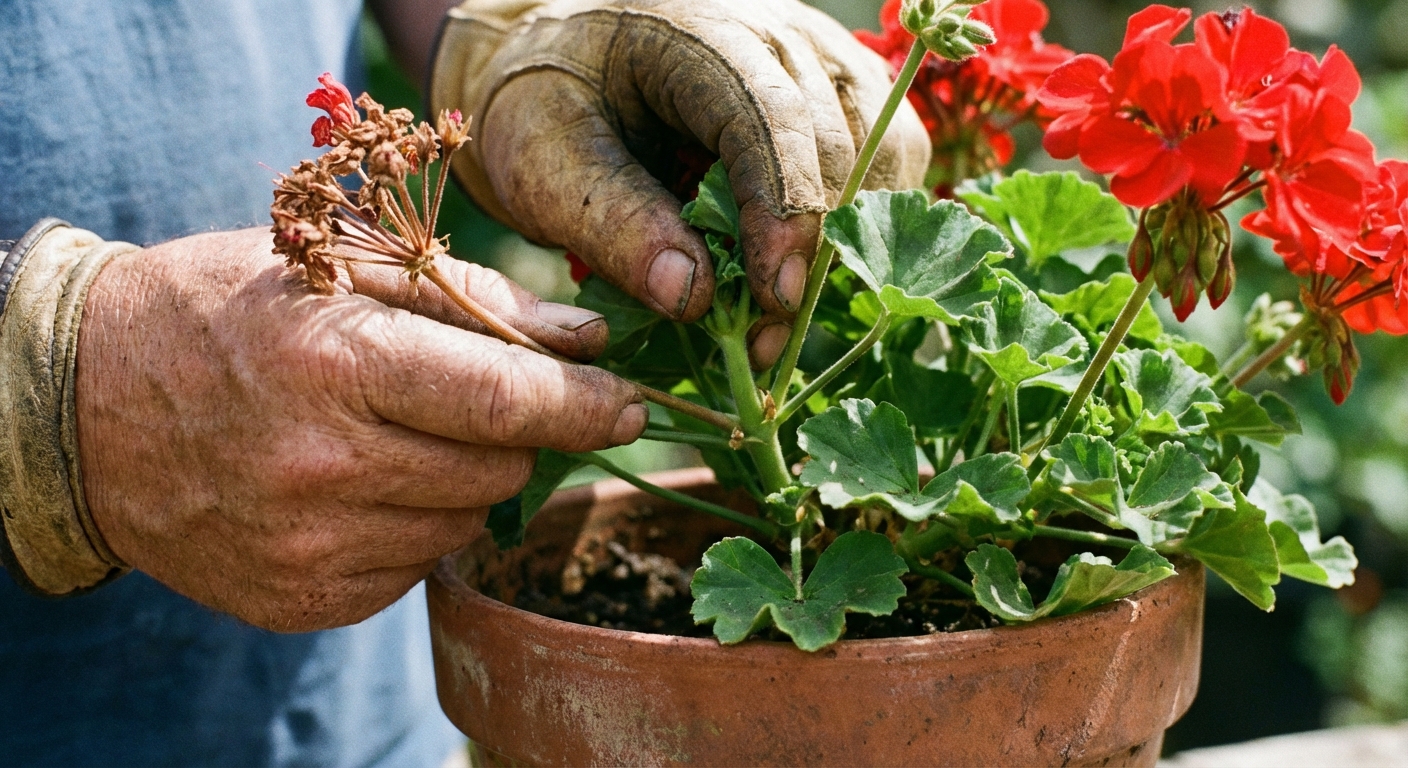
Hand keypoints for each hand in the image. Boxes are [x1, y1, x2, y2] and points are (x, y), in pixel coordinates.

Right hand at [75, 229, 645, 631]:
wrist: (86, 408)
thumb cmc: (224, 313)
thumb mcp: (340, 272)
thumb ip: (480, 304)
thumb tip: (589, 340)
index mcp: (338, 364)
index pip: (509, 403)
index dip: (589, 406)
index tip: (632, 403)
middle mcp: (325, 467)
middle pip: (501, 466)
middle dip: (515, 431)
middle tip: (467, 395)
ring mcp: (311, 548)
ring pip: (465, 519)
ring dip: (459, 476)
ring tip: (387, 433)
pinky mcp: (304, 600)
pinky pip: (415, 566)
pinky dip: (412, 523)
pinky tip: (355, 483)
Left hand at [433, 0, 930, 365]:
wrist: (560, 66)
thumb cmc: (546, 107)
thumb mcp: (545, 161)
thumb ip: (612, 222)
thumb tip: (693, 297)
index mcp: (697, 34)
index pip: (770, 119)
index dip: (782, 215)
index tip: (773, 303)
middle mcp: (776, 33)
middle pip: (842, 140)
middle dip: (813, 253)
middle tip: (764, 343)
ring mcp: (817, 59)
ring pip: (884, 153)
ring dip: (844, 246)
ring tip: (776, 320)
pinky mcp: (836, 94)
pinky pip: (882, 162)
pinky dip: (850, 229)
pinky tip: (794, 278)